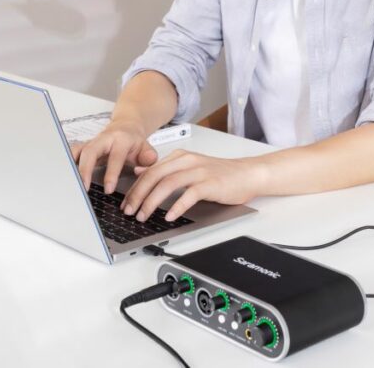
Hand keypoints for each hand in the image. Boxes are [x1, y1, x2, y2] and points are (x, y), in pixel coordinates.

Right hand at [69, 119, 159, 193]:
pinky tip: (65, 177)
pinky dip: (67, 163)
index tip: (108, 189)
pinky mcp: (84, 146)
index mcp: (121, 139)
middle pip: (90, 151)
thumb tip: (140, 170)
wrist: (127, 127)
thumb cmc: (135, 142)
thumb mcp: (147, 149)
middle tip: (83, 188)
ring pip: (78, 151)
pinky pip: (73, 153)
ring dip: (72, 166)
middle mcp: (104, 139)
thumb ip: (148, 159)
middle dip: (85, 169)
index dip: (111, 173)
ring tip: (70, 184)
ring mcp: (92, 142)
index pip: (115, 156)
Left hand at [120, 149, 266, 221]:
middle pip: (155, 176)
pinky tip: (169, 216)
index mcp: (180, 157)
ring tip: (144, 216)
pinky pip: (189, 195)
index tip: (126, 203)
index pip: (150, 171)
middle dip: (138, 195)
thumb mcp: (189, 167)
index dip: (135, 188)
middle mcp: (187, 161)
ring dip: (152, 202)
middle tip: (129, 211)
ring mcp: (199, 172)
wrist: (247, 174)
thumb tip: (139, 171)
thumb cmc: (220, 174)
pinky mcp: (210, 183)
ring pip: (168, 184)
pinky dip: (177, 206)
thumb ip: (166, 169)